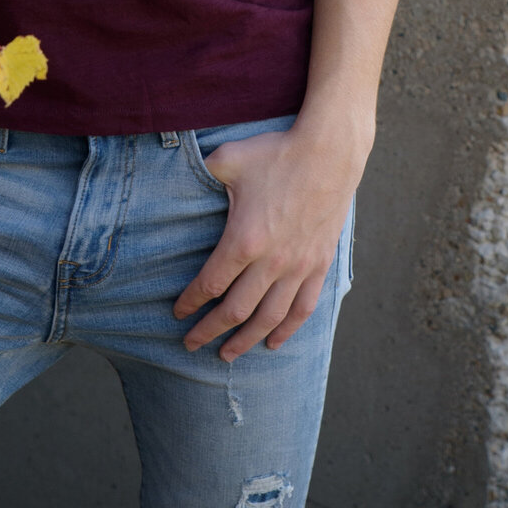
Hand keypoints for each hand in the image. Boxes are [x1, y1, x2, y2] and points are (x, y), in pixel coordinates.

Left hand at [172, 120, 365, 360]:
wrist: (330, 152)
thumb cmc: (276, 153)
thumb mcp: (228, 158)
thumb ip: (201, 173)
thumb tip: (180, 176)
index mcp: (244, 239)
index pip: (210, 284)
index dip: (190, 302)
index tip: (177, 313)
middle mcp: (271, 262)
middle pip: (235, 311)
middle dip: (209, 331)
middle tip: (191, 344)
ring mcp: (298, 267)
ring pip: (268, 318)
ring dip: (245, 341)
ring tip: (227, 355)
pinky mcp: (319, 265)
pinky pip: (302, 309)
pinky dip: (286, 331)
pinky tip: (273, 343)